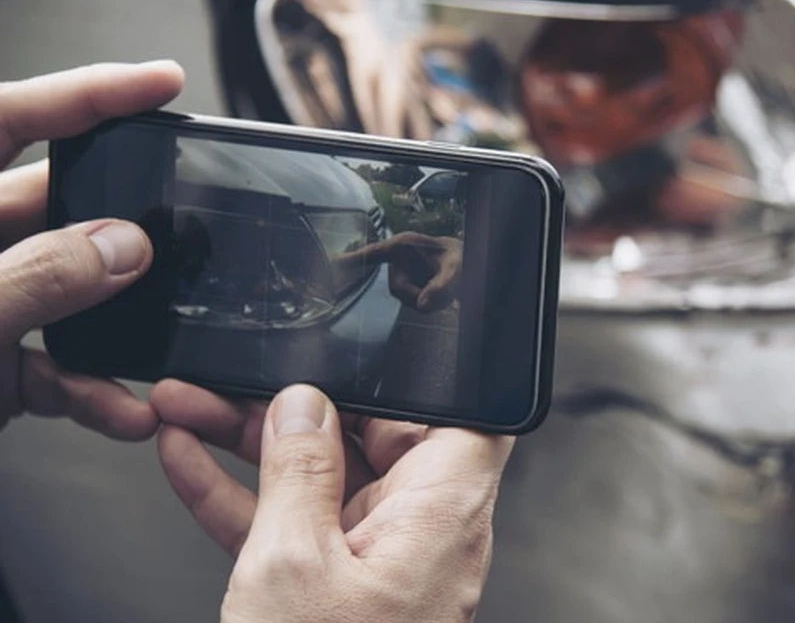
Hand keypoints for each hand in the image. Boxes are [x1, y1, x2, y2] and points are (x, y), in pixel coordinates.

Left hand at [0, 62, 183, 436]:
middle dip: (123, 226)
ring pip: (67, 293)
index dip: (88, 92)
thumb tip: (120, 246)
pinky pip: (55, 365)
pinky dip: (92, 390)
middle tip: (173, 234)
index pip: (8, 119)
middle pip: (54, 207)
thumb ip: (33, 277)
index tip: (159, 83)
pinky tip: (119, 409)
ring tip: (154, 343)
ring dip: (116, 327)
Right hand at [152, 380, 512, 622]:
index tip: (365, 348)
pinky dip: (244, 498)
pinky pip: (296, 527)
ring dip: (252, 444)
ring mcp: (379, 563)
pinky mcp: (338, 592)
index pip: (457, 417)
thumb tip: (304, 407)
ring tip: (190, 405)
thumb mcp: (293, 563)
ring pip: (322, 479)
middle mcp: (423, 533)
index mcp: (442, 513)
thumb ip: (298, 472)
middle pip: (373, 438)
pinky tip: (190, 463)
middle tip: (233, 380)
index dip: (418, 377)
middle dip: (297, 405)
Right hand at [336, 232, 462, 312]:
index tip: (332, 262)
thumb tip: (422, 304)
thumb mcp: (457, 268)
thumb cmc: (462, 258)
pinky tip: (441, 293)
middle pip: (398, 289)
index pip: (374, 253)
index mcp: (405, 245)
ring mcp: (404, 274)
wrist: (468, 264)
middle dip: (421, 295)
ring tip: (447, 288)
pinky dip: (430, 302)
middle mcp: (400, 260)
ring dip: (428, 300)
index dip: (353, 259)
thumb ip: (442, 286)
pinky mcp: (409, 286)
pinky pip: (414, 303)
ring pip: (407, 299)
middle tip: (445, 292)